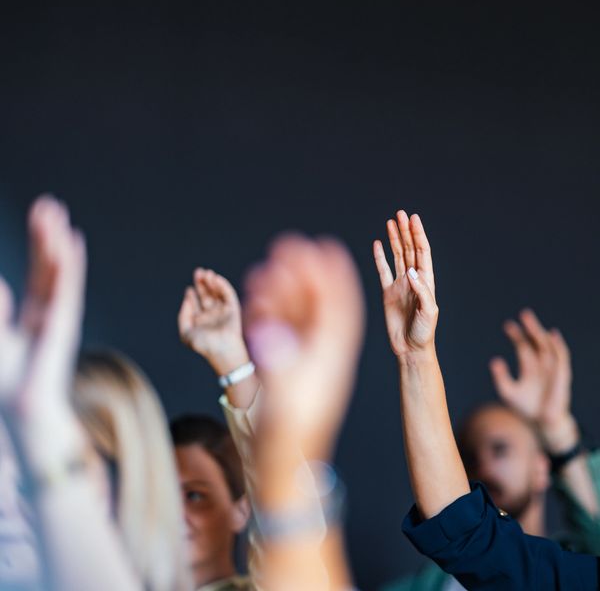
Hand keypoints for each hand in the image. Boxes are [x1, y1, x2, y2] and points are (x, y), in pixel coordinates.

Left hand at [0, 196, 85, 454]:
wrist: (22, 406)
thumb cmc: (7, 378)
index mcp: (36, 314)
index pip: (39, 273)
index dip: (40, 245)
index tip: (43, 216)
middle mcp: (50, 310)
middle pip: (49, 266)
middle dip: (48, 236)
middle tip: (49, 204)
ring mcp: (58, 315)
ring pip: (57, 272)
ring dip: (56, 243)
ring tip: (56, 214)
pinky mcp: (61, 322)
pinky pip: (64, 287)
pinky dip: (68, 265)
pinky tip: (70, 242)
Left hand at [178, 268, 248, 375]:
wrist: (221, 350)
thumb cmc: (204, 345)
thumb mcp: (186, 333)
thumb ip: (183, 316)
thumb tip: (187, 300)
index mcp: (201, 321)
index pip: (196, 304)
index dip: (192, 294)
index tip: (189, 289)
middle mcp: (212, 315)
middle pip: (207, 295)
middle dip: (202, 284)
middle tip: (198, 272)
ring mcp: (223, 312)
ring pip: (217, 293)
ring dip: (212, 282)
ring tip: (207, 273)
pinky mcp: (233, 309)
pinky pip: (228, 295)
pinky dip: (223, 286)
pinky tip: (216, 279)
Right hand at [243, 235, 364, 458]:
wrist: (283, 465)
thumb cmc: (289, 437)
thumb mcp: (286, 401)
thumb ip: (279, 363)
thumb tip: (269, 332)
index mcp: (333, 360)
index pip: (339, 310)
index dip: (334, 277)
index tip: (327, 248)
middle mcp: (322, 355)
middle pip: (317, 306)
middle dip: (304, 275)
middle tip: (289, 246)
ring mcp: (304, 359)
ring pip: (298, 317)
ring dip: (285, 290)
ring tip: (269, 266)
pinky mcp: (287, 366)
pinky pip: (282, 331)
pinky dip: (272, 312)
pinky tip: (259, 296)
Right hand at [373, 210, 437, 356]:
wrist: (410, 349)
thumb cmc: (424, 333)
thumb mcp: (429, 312)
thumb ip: (421, 291)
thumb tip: (410, 271)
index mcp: (425, 281)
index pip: (422, 252)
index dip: (418, 235)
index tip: (413, 219)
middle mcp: (412, 279)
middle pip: (409, 249)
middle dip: (405, 231)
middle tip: (400, 213)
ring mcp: (399, 285)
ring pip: (396, 256)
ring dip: (394, 239)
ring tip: (391, 222)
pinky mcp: (387, 293)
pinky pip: (382, 271)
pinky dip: (379, 257)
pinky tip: (378, 244)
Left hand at [489, 309, 574, 449]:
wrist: (541, 423)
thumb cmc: (524, 408)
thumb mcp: (507, 391)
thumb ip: (501, 377)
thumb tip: (494, 360)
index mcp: (528, 366)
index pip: (523, 345)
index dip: (516, 334)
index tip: (508, 325)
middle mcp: (541, 364)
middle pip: (536, 341)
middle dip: (530, 327)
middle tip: (524, 313)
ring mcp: (552, 369)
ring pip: (548, 345)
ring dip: (541, 332)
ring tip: (532, 321)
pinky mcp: (561, 375)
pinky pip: (561, 357)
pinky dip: (558, 345)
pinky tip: (552, 335)